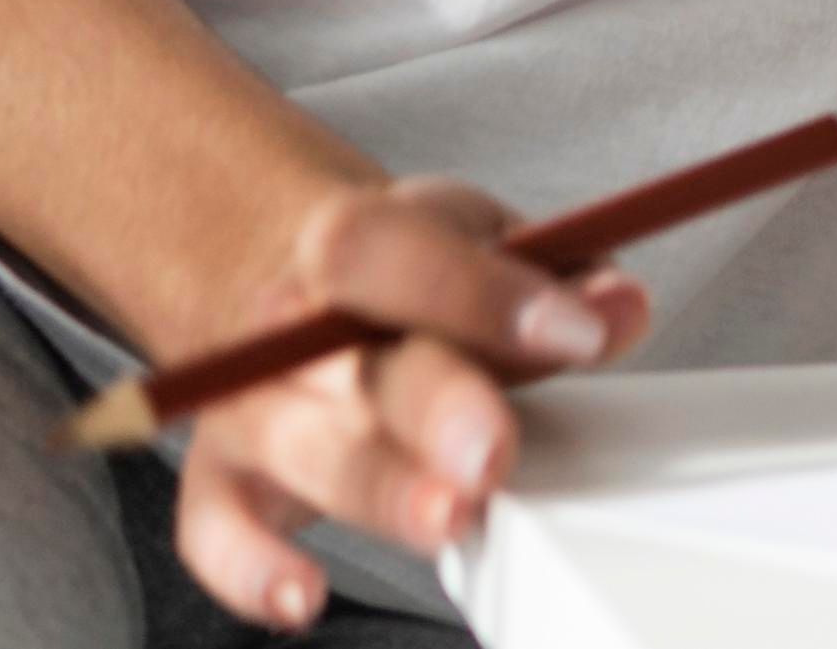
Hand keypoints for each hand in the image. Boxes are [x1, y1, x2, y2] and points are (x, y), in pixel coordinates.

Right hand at [163, 179, 651, 631]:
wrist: (284, 282)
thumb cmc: (401, 270)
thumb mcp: (481, 241)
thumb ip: (558, 276)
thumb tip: (619, 307)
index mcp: (350, 242)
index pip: (394, 253)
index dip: (482, 293)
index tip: (574, 331)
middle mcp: (285, 328)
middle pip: (349, 366)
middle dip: (429, 409)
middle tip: (495, 451)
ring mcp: (249, 408)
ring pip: (304, 451)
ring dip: (378, 490)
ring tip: (451, 515)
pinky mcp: (221, 482)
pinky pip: (217, 531)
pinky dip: (250, 570)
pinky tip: (303, 596)